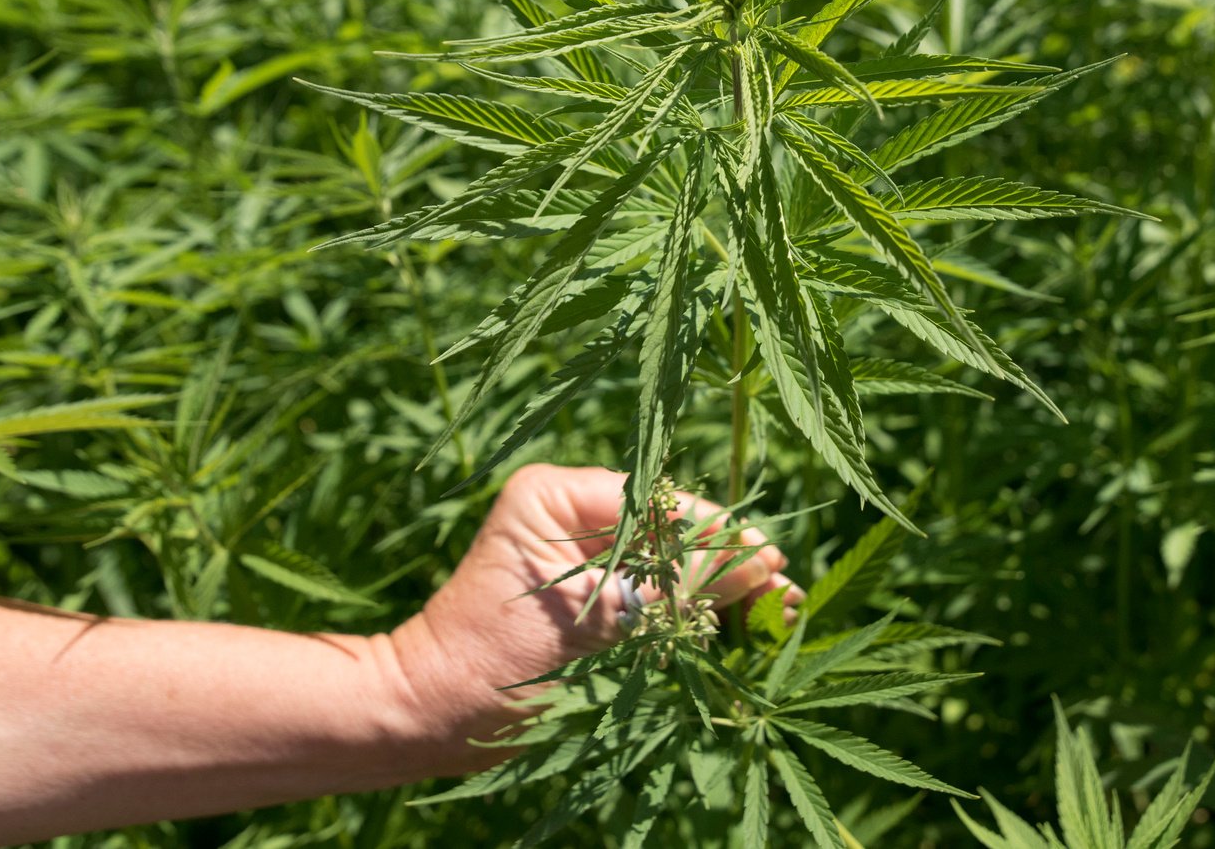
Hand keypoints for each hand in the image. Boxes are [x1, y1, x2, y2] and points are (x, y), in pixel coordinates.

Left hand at [386, 464, 800, 774]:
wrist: (430, 718)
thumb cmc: (497, 665)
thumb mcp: (598, 622)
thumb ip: (676, 588)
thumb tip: (757, 562)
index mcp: (555, 496)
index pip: (657, 502)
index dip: (717, 535)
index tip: (766, 561)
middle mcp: (567, 513)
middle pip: (668, 530)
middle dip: (727, 565)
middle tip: (784, 592)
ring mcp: (577, 554)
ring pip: (667, 563)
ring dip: (719, 590)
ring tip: (778, 611)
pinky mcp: (586, 595)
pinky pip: (651, 593)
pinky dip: (692, 612)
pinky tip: (740, 625)